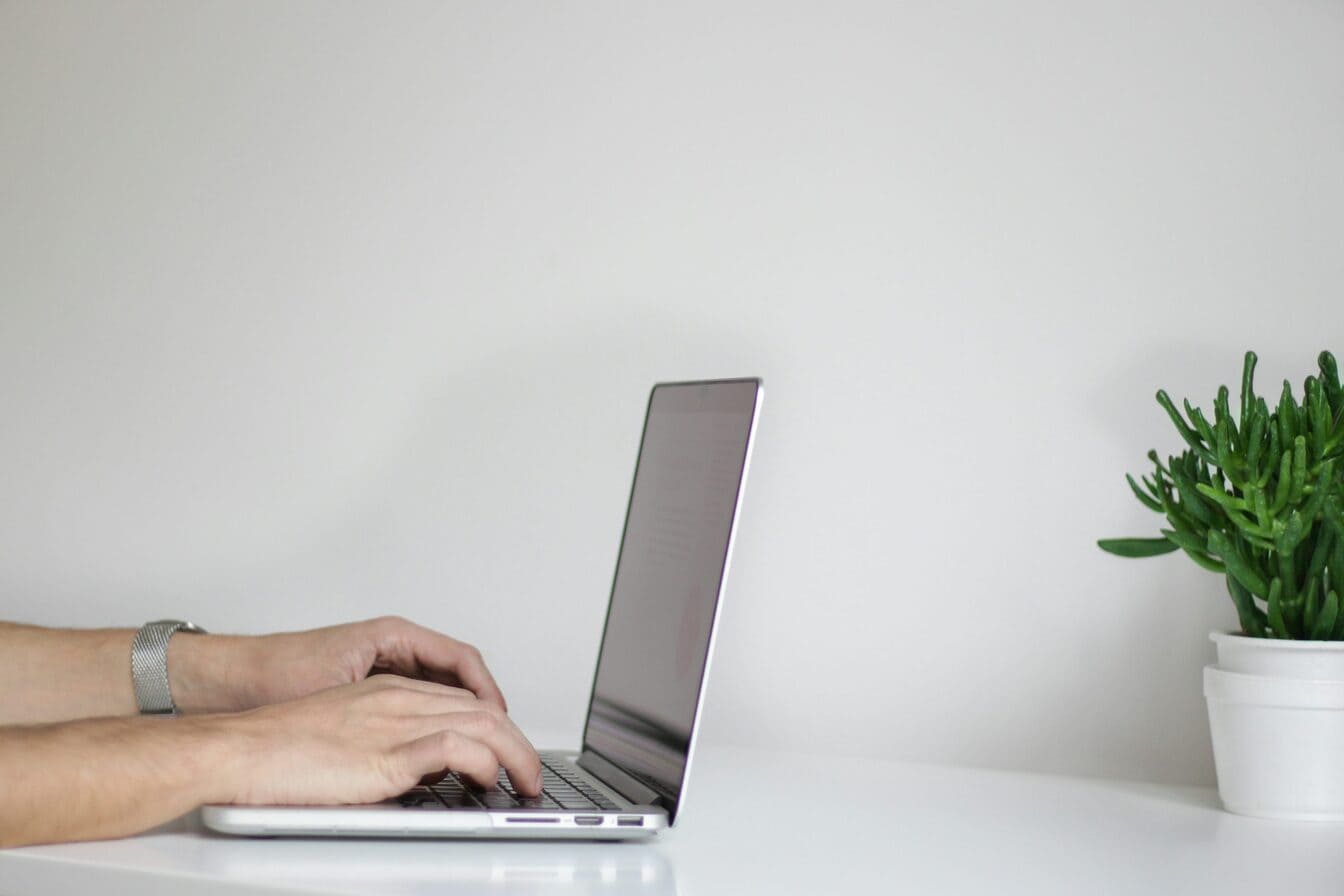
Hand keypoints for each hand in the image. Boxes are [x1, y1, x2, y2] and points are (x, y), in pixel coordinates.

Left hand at [171, 616, 507, 714]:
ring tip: (475, 742)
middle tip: (498, 736)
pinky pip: (417, 699)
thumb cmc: (275, 673)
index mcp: (392, 635)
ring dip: (459, 712)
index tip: (500, 717)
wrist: (228, 681)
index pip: (460, 658)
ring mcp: (382, 664)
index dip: (487, 690)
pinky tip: (436, 743)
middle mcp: (392, 645)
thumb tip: (435, 727)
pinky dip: (434, 719)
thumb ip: (391, 706)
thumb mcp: (343, 690)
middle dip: (481, 704)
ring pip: (439, 688)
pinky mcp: (369, 684)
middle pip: (456, 672)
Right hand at [210, 675, 542, 805]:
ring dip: (515, 754)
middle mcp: (398, 698)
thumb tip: (418, 773)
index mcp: (387, 690)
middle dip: (518, 740)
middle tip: (530, 771)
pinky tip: (490, 779)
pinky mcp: (386, 753)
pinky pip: (456, 748)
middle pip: (482, 708)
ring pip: (482, 723)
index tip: (509, 748)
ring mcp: (394, 722)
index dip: (495, 724)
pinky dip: (485, 762)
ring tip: (525, 781)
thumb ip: (385, 744)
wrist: (240, 748)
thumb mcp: (345, 736)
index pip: (461, 698)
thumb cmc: (277, 747)